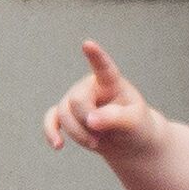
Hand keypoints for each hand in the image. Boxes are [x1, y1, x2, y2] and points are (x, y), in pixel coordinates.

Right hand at [42, 41, 163, 156]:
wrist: (129, 141)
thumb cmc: (136, 126)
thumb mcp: (135, 123)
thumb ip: (115, 118)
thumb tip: (90, 120)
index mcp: (111, 82)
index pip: (103, 67)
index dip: (95, 56)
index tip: (88, 44)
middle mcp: (90, 86)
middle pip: (77, 101)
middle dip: (87, 123)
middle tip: (103, 136)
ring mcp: (76, 99)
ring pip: (64, 114)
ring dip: (78, 134)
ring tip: (97, 143)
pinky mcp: (67, 115)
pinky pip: (52, 120)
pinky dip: (51, 132)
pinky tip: (58, 145)